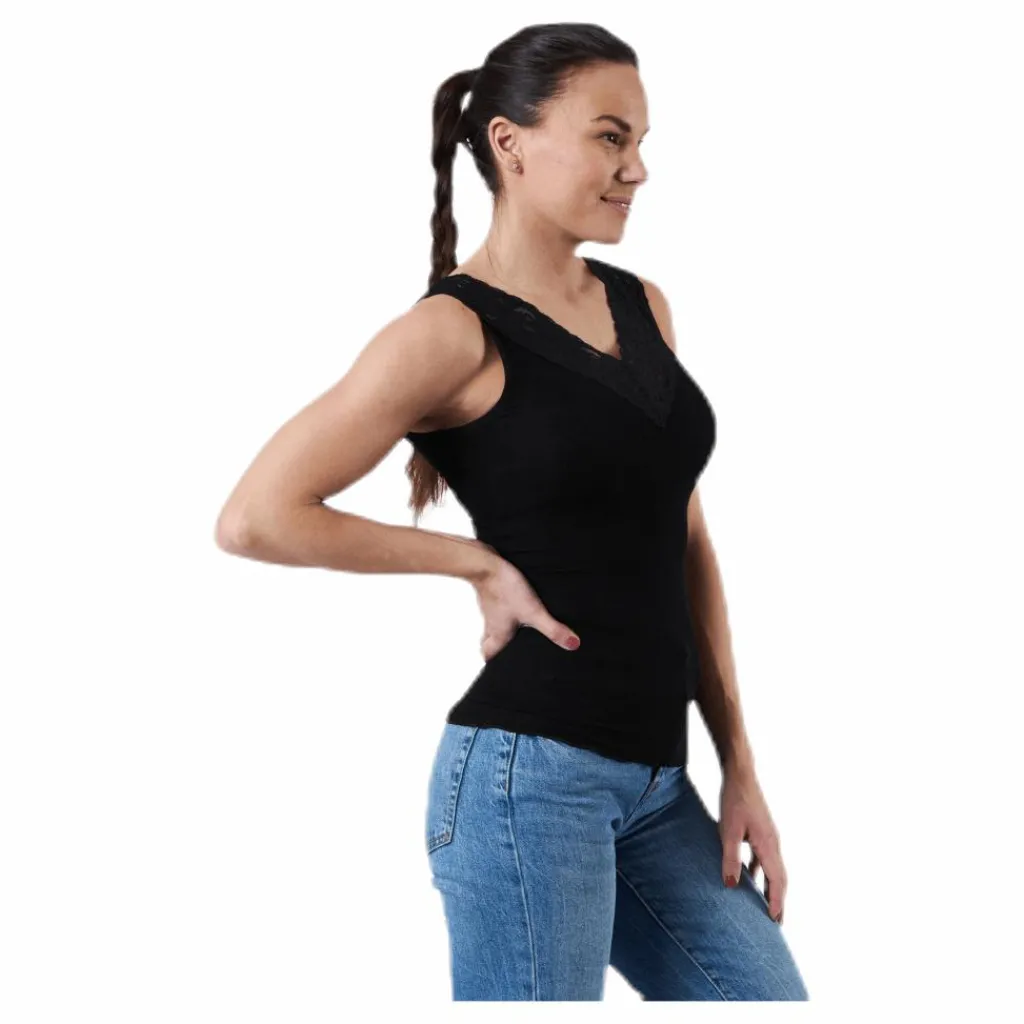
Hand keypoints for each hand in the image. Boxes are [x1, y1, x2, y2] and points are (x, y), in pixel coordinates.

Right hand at [471, 553, 580, 660]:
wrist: (485, 564)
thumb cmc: (503, 589)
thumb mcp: (532, 612)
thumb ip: (552, 629)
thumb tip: (572, 645)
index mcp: (498, 634)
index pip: (488, 655)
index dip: (493, 662)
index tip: (500, 666)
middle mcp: (491, 622)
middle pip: (488, 640)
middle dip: (497, 645)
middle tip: (509, 647)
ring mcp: (490, 606)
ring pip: (492, 622)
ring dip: (501, 626)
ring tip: (518, 626)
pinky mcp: (491, 591)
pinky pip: (495, 605)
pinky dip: (503, 608)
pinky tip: (515, 602)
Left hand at [719, 763, 786, 923]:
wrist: (741, 775)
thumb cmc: (735, 800)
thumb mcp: (727, 830)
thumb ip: (730, 858)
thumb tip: (731, 885)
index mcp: (768, 845)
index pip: (777, 881)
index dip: (777, 902)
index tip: (775, 922)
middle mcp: (774, 843)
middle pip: (780, 878)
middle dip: (778, 900)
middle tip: (776, 922)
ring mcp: (769, 837)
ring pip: (773, 869)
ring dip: (771, 887)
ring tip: (765, 905)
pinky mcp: (762, 832)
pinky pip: (765, 858)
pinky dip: (761, 872)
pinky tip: (750, 877)